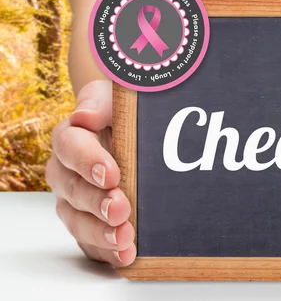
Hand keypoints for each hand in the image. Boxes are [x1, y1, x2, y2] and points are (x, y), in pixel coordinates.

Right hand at [46, 80, 135, 265]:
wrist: (140, 134)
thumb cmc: (126, 114)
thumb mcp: (117, 98)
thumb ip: (101, 103)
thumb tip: (84, 117)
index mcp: (71, 137)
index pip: (69, 147)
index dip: (88, 161)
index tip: (111, 174)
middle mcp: (67, 172)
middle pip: (72, 190)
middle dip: (96, 202)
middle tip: (120, 209)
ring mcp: (77, 201)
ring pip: (77, 220)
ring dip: (100, 232)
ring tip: (124, 238)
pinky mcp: (91, 224)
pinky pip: (92, 243)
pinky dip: (108, 252)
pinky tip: (126, 255)